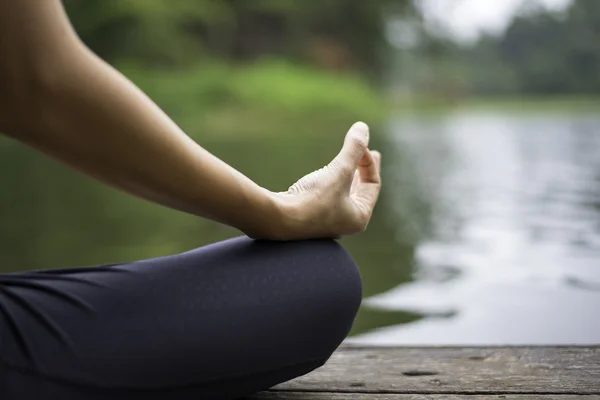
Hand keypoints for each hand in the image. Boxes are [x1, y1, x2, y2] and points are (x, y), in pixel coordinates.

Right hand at [266, 121, 381, 239]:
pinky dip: (332, 181)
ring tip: (350, 163)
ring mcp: (327, 221)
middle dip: (363, 169)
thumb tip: (362, 127)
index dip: (369, 162)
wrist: (279, 218)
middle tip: (370, 153)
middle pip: (360, 190)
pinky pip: (328, 195)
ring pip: (344, 193)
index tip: (359, 145)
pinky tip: (327, 175)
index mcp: (359, 217)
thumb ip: (353, 149)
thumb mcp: (339, 171)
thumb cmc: (313, 200)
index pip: (372, 185)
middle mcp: (345, 222)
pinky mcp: (310, 215)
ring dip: (347, 174)